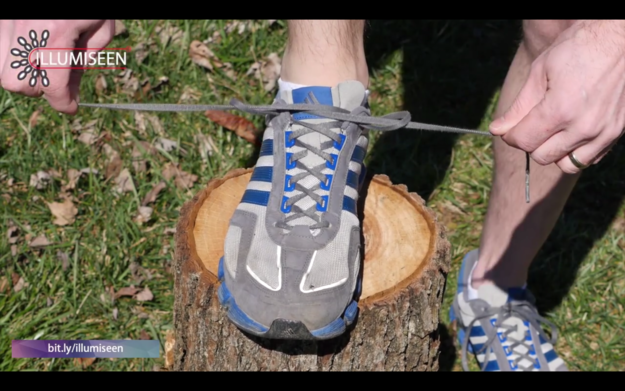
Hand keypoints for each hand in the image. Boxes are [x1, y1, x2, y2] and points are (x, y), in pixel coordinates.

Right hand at [0, 20, 114, 114]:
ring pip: (1, 68)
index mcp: (55, 32)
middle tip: (57, 77)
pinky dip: (14, 55)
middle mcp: (25, 28)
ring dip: (22, 72)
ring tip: (44, 61)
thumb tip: (71, 86)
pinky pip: (1, 49)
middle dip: (38, 88)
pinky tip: (34, 48)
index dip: (63, 103)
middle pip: (16, 83)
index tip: (71, 106)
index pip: (52, 85)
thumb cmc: (92, 2)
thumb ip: (86, 58)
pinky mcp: (1, 18)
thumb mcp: (101, 27)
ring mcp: (8, 21)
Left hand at [489, 20, 624, 173]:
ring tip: (552, 130)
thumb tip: (497, 129)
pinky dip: (576, 151)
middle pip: (542, 156)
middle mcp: (584, 127)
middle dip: (530, 143)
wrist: (620, 38)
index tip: (509, 129)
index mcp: (560, 110)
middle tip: (531, 124)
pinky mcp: (617, 132)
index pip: (524, 141)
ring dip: (554, 152)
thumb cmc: (578, 48)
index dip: (510, 136)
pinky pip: (590, 158)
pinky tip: (571, 132)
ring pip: (566, 164)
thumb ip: (518, 107)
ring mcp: (604, 132)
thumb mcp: (540, 72)